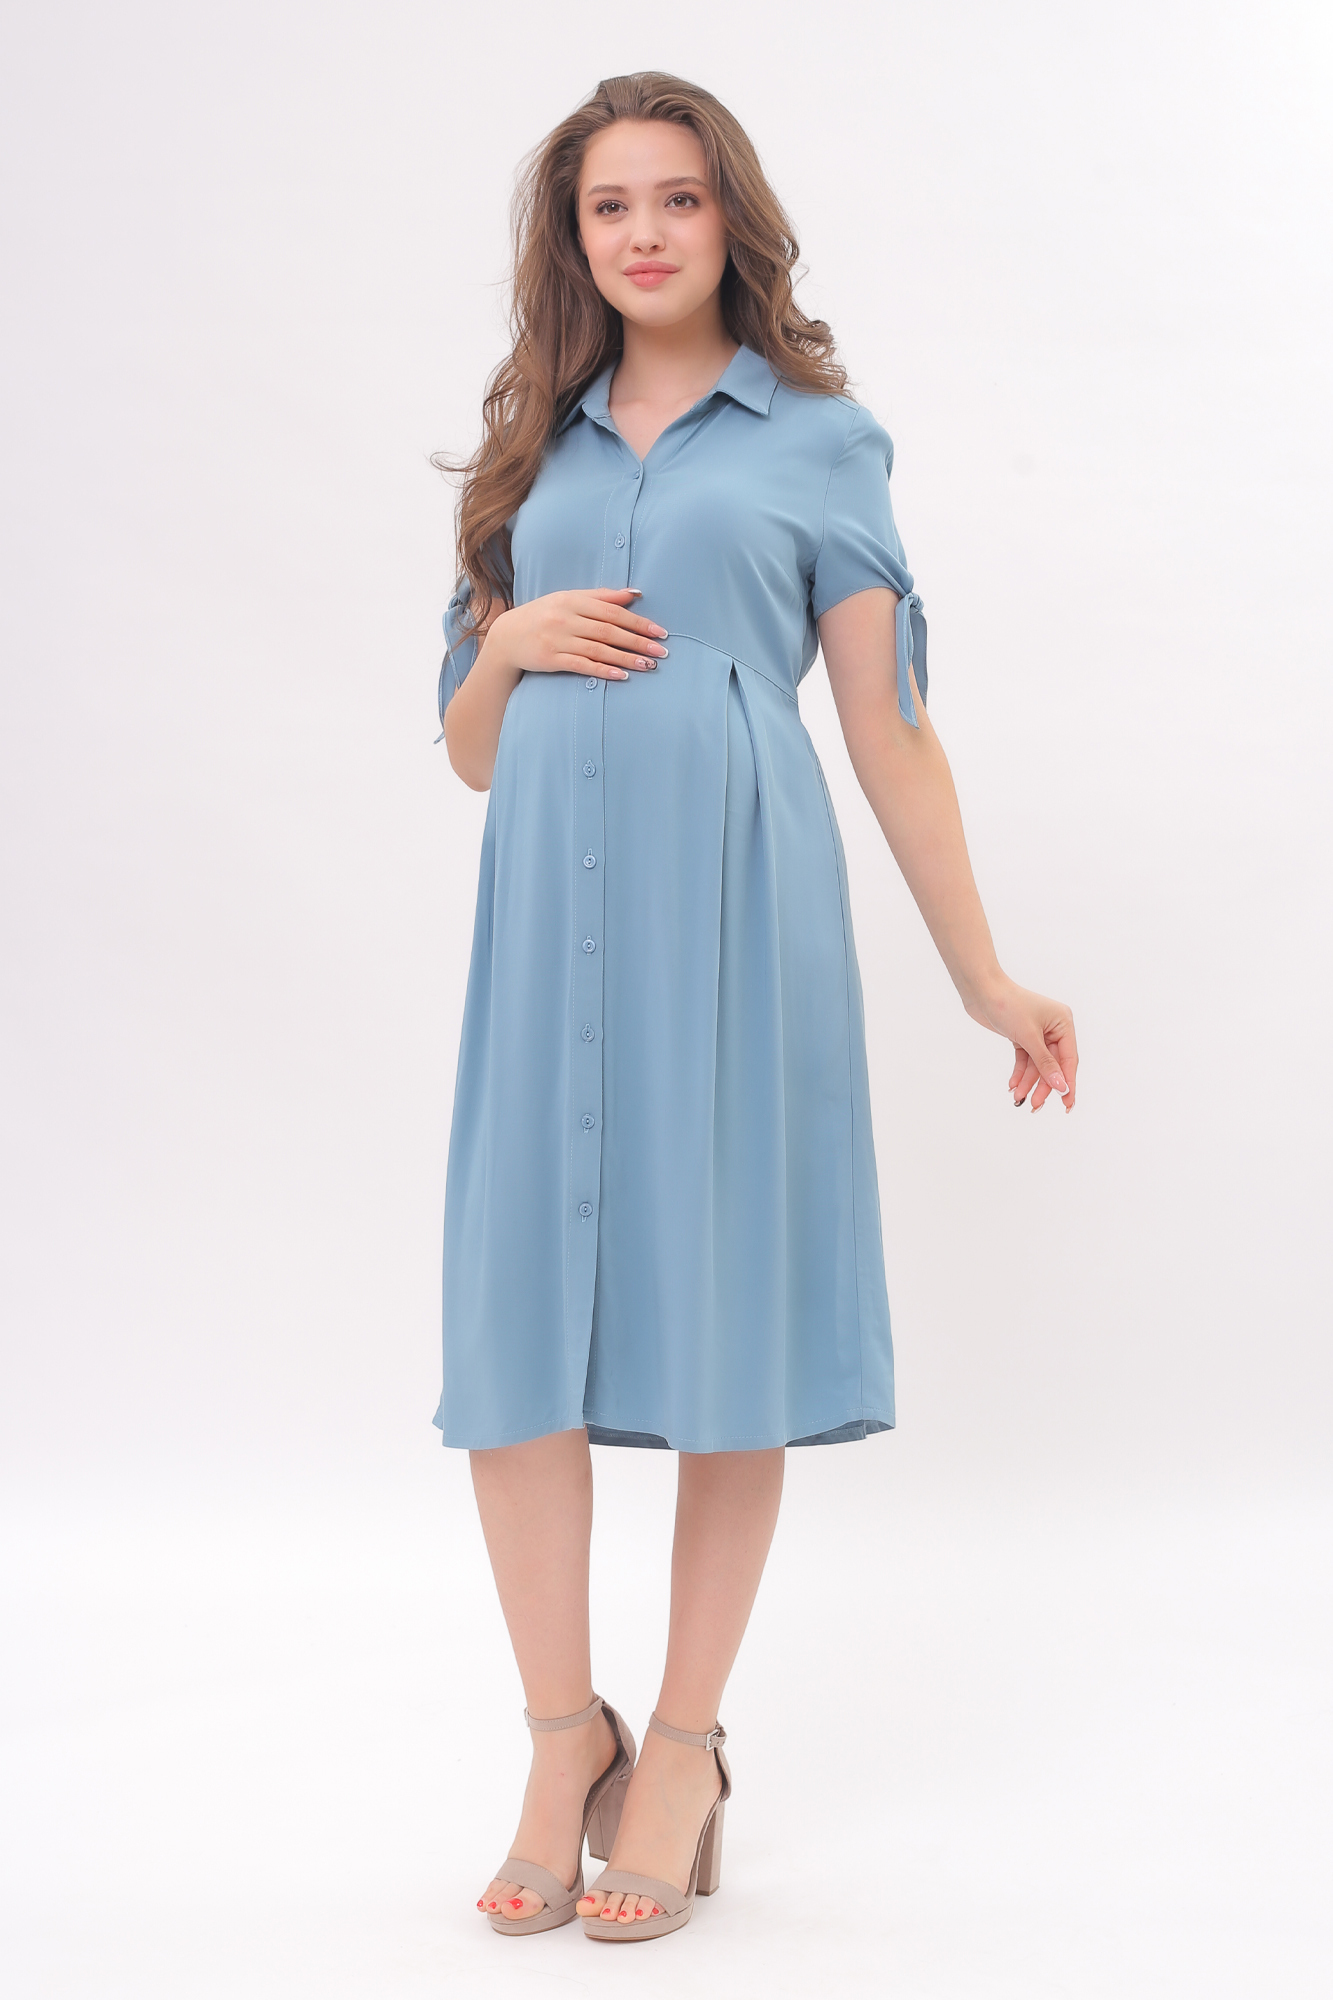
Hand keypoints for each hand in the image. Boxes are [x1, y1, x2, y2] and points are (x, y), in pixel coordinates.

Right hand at [485, 588, 667, 680]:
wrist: (507, 636)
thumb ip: (601, 596)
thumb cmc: (544, 615)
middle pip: (609, 630)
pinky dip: (602, 670)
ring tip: (648, 666)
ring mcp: (557, 639)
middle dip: (638, 642)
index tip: (660, 632)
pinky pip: (581, 665)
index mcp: (573, 600)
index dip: (638, 622)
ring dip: (626, 658)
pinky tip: (620, 676)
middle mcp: (565, 618)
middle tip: (661, 652)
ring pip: (598, 649)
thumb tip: (635, 594)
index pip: (612, 611)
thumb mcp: (569, 599)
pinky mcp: (550, 659)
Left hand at [967, 977, 1078, 1112]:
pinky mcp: (1022, 1036)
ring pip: (1037, 1064)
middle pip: (1052, 1065)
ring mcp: (1038, 1033)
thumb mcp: (1029, 1037)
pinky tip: (1013, 1086)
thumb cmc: (1008, 1005)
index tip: (1067, 1104)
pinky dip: (1019, 1072)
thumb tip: (1061, 1086)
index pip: (1069, 1059)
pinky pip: (1025, 1059)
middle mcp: (1054, 1028)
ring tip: (1018, 1098)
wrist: (981, 991)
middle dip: (1043, 1085)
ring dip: (1028, 1082)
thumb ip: (1045, 1064)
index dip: (1067, 1083)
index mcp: (1063, 1023)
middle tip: (1034, 1105)